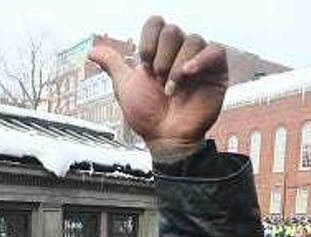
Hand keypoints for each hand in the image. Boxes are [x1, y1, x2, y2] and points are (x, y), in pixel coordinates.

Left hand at [88, 16, 227, 156]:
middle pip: (172, 31)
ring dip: (176, 66)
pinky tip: (188, 73)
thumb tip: (92, 51)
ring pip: (193, 40)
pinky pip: (215, 50)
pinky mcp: (217, 71)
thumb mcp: (125, 87)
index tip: (145, 66)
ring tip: (171, 89)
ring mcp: (199, 61)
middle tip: (158, 80)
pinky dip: (200, 60)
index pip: (156, 23)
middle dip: (161, 57)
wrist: (165, 138)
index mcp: (159, 51)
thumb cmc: (147, 116)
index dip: (148, 41)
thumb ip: (112, 65)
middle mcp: (179, 52)